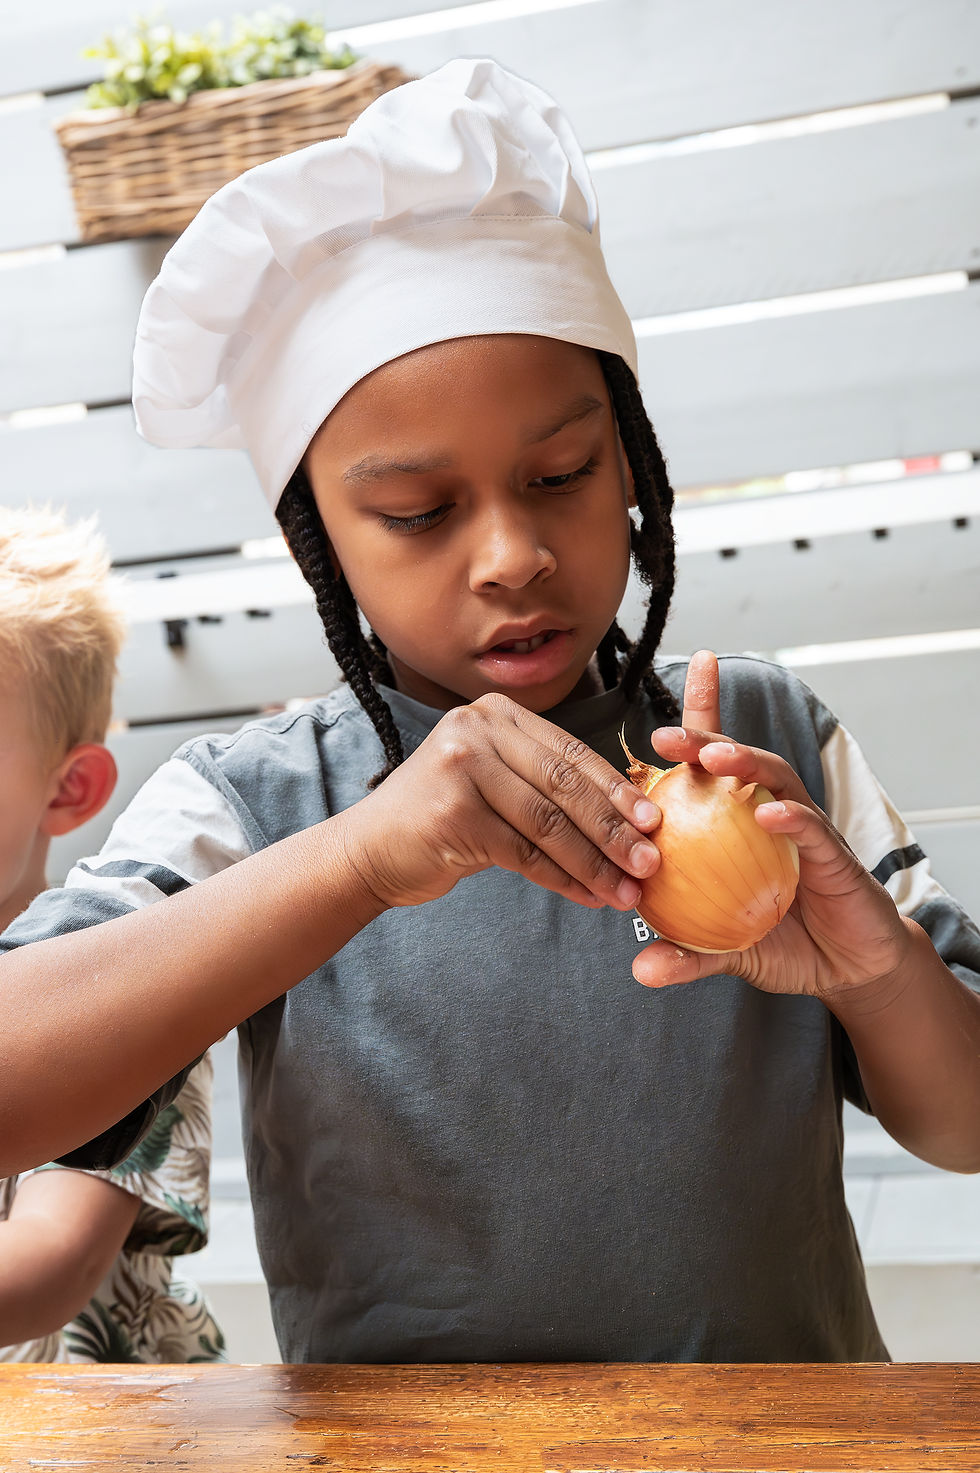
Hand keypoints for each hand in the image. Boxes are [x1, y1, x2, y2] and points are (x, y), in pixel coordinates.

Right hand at [346, 692, 661, 910]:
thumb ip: (545, 783)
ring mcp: (461, 769)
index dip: (618, 790)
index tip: (655, 822)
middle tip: (651, 861)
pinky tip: (589, 896)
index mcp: (496, 714)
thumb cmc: (443, 818)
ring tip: (627, 891)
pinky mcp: (453, 814)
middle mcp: (477, 730)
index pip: (572, 753)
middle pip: (564, 786)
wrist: (370, 851)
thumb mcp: (494, 782)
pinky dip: (563, 878)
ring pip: (549, 823)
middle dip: (614, 828)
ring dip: (595, 862)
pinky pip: (525, 853)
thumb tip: (628, 815)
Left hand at [631, 651, 913, 999]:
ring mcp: (803, 829)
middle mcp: (767, 815)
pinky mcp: (834, 852)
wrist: (851, 970)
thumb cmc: (786, 945)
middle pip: (732, 762)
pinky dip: (790, 817)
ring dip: (743, 762)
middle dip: (700, 738)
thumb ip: (687, 955)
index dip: (688, 734)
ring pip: (774, 778)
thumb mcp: (727, 954)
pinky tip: (769, 814)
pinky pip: (811, 827)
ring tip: (711, 757)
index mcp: (735, 828)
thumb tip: (641, 969)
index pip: (707, 773)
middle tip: (664, 737)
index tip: (651, 717)